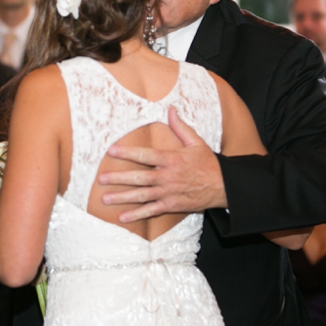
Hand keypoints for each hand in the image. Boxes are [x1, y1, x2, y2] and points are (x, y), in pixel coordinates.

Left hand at [99, 108, 226, 221]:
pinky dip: (137, 215)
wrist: (224, 187)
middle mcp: (167, 177)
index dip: (128, 152)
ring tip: (105, 199)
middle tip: (101, 179)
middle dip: (119, 178)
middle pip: (139, 177)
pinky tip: (122, 217)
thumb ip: (180, 127)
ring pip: (141, 195)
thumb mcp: (196, 142)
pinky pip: (151, 211)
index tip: (111, 151)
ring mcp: (168, 193)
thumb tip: (171, 109)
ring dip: (123, 198)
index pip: (146, 155)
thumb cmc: (208, 163)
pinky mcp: (171, 206)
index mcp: (171, 159)